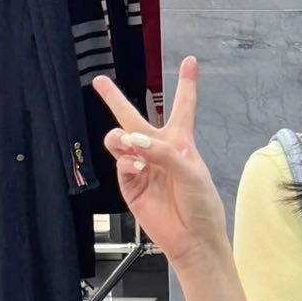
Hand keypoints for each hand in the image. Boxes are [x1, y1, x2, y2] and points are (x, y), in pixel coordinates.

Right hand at [91, 56, 228, 268]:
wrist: (193, 239)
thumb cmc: (201, 205)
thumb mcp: (191, 172)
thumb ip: (163, 152)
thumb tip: (132, 141)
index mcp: (181, 142)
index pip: (183, 107)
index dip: (186, 84)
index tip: (190, 61)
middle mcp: (159, 150)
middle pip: (134, 118)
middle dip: (115, 99)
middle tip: (100, 82)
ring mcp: (142, 167)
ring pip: (119, 140)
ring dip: (120, 137)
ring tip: (129, 144)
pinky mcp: (130, 185)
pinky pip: (121, 164)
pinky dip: (126, 163)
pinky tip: (137, 168)